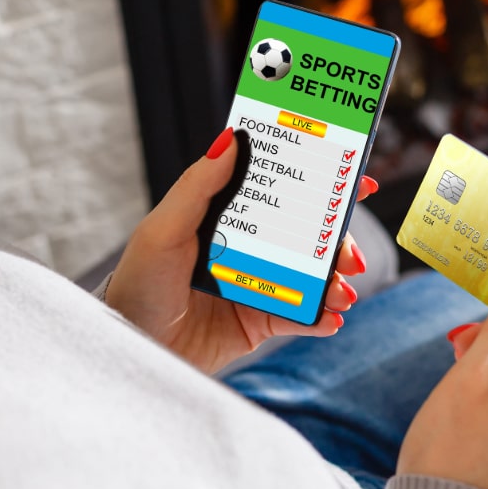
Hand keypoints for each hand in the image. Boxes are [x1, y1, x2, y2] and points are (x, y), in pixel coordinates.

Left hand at [105, 128, 377, 373]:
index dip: (319, 181)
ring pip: (313, 276)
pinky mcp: (262, 322)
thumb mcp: (164, 230)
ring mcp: (259, 284)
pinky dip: (323, 317)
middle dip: (337, 241)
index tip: (355, 177)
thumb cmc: (137, 286)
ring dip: (335, 282)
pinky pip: (303, 317)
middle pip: (308, 234)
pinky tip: (331, 317)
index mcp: (227, 216)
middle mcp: (248, 247)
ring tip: (340, 293)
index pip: (280, 189)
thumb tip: (229, 138)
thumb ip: (199, 185)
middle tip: (349, 254)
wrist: (132, 350)